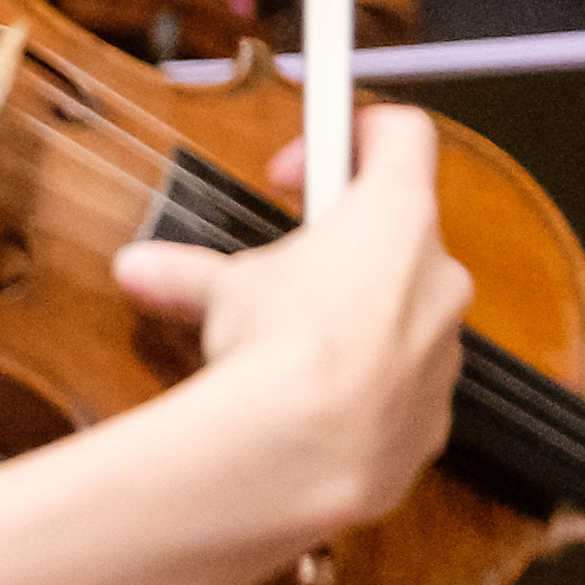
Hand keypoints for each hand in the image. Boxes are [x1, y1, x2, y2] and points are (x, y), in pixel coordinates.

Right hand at [104, 100, 469, 541]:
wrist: (306, 452)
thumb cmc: (280, 348)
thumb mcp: (221, 292)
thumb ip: (187, 274)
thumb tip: (139, 269)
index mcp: (394, 218)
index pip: (401, 135)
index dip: (350, 133)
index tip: (302, 165)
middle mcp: (438, 275)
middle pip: (399, 232)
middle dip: (338, 245)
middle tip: (280, 265)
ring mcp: (445, 347)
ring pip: (402, 310)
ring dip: (351, 315)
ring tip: (284, 345)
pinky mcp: (433, 412)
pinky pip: (399, 380)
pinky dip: (361, 382)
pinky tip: (309, 402)